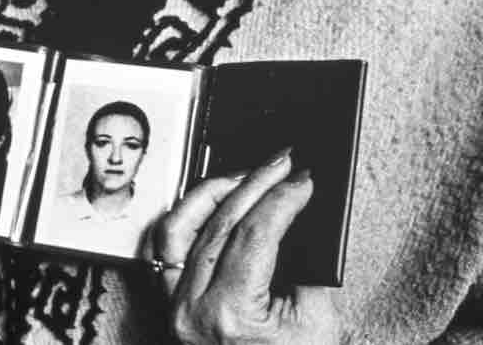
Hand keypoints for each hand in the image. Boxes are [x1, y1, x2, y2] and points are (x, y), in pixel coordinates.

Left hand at [149, 149, 343, 343]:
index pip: (254, 235)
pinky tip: (211, 199)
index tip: (305, 177)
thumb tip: (293, 208)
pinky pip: (166, 248)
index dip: (283, 198)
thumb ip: (302, 262)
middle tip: (285, 162)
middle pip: (222, 224)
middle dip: (257, 184)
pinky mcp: (169, 305)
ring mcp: (174, 307)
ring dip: (217, 192)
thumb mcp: (316, 321)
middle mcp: (191, 310)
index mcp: (228, 317)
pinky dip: (186, 217)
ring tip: (250, 173)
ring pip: (183, 227)